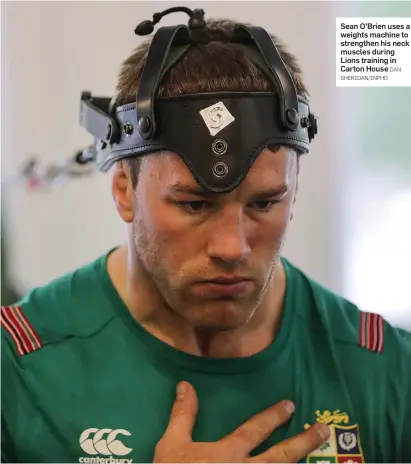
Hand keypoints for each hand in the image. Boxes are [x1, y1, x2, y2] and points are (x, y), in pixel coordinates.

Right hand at [153, 381, 329, 462]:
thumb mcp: (172, 445)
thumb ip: (183, 415)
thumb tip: (186, 385)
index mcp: (228, 454)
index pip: (255, 431)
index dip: (273, 417)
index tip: (290, 405)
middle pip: (281, 457)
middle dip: (303, 442)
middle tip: (323, 429)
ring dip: (303, 462)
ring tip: (324, 459)